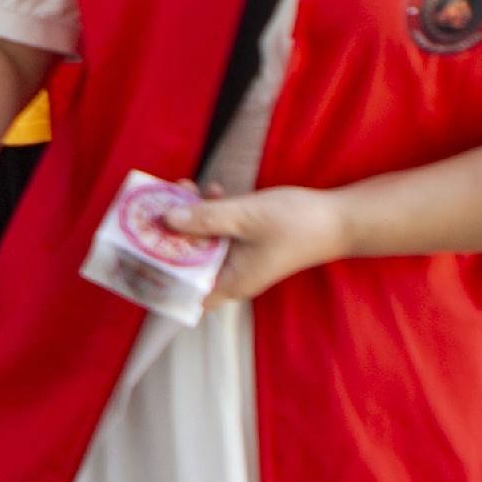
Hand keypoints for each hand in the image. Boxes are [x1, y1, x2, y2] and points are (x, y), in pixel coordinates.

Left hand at [170, 184, 354, 304]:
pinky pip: (223, 231)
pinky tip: (214, 191)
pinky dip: (214, 213)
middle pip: (190, 262)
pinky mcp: (251, 242)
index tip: (141, 250)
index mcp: (230, 283)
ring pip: (205, 242)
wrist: (341, 218)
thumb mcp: (244, 217)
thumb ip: (204, 219)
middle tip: (155, 205)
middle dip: (172, 235)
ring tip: (183, 188)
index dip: (160, 276)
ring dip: (193, 217)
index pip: (184, 293)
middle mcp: (233, 276)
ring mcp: (242, 259)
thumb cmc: (297, 224)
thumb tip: (166, 219)